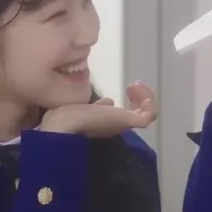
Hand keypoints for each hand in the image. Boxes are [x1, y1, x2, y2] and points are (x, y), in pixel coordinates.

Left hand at [39, 81, 156, 136]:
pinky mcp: (127, 122)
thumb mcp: (84, 106)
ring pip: (148, 114)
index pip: (129, 116)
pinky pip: (148, 115)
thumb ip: (98, 107)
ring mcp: (124, 124)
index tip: (128, 88)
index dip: (133, 101)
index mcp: (108, 123)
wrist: (63, 124)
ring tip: (135, 86)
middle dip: (141, 98)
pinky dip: (149, 102)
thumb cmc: (65, 116)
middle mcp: (118, 125)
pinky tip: (136, 90)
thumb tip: (109, 101)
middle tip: (133, 85)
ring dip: (146, 97)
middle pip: (141, 115)